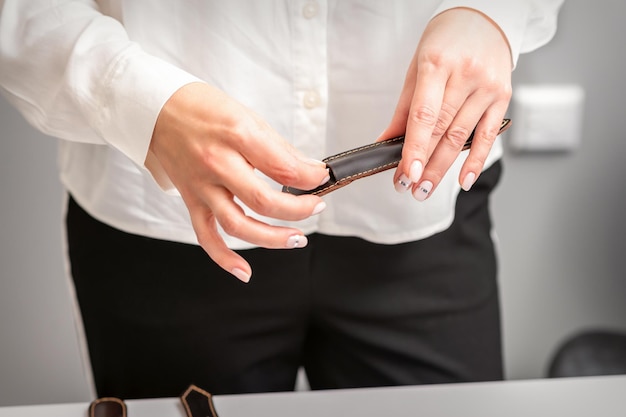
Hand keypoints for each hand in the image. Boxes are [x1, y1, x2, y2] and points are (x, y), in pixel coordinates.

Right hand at [149, 82, 328, 281]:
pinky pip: (206, 236)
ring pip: (238, 225)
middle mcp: (217, 164)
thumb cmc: (201, 107)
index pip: (283, 167)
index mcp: (236, 136)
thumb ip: (278, 148)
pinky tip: (244, 271)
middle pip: (263, 201)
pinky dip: (224, 258)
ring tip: (297, 239)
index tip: (322, 178)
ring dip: (271, 238)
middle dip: (298, 210)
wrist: (155, 108)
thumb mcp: (247, 116)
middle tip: (317, 208)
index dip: (310, 177)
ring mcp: (201, 186)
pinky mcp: (190, 200)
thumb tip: (308, 170)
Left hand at [378, 7, 512, 198]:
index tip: (405, 174)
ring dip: (443, 168)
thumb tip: (385, 143)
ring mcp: (487, 86)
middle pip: (443, 130)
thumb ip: (404, 109)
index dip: (415, 148)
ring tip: (425, 190)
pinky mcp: (503, 97)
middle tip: (410, 189)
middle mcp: (466, 75)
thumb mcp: (416, 69)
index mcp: (438, 64)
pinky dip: (476, 161)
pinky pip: (489, 135)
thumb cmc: (444, 43)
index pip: (425, 115)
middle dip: (424, 165)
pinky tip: (462, 180)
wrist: (482, 18)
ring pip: (463, 137)